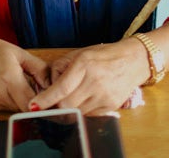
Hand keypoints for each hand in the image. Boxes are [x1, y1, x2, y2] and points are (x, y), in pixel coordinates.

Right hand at [0, 36, 50, 111]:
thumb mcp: (19, 53)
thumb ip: (39, 68)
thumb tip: (53, 84)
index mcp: (9, 78)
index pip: (31, 103)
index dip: (42, 103)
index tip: (47, 98)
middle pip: (24, 107)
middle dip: (32, 100)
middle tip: (31, 86)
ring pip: (15, 108)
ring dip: (20, 100)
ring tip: (15, 83)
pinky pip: (4, 107)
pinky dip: (9, 100)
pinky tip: (3, 86)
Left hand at [28, 39, 148, 114]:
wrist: (134, 60)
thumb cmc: (104, 55)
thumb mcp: (80, 54)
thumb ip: (61, 68)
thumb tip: (45, 86)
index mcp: (84, 65)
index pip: (60, 89)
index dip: (45, 100)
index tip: (33, 105)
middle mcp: (95, 82)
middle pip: (66, 105)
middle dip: (54, 107)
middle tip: (47, 105)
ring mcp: (104, 96)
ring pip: (76, 113)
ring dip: (67, 110)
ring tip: (67, 100)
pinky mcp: (110, 106)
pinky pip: (88, 115)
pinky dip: (81, 111)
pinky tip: (82, 101)